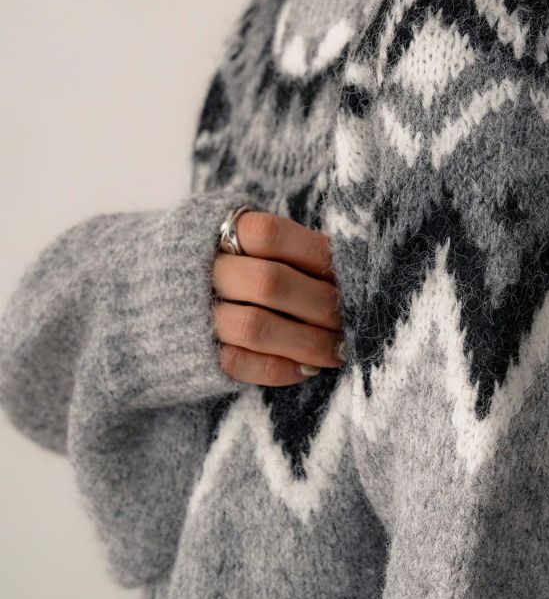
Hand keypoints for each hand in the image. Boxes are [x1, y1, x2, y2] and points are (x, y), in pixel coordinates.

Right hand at [211, 210, 344, 385]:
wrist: (144, 293)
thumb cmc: (223, 262)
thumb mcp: (244, 240)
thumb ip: (287, 248)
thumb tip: (350, 267)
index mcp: (219, 230)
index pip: (272, 234)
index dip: (316, 255)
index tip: (352, 275)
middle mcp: (203, 269)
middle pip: (270, 283)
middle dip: (320, 304)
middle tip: (354, 319)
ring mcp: (195, 312)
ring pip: (256, 328)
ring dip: (307, 342)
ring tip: (340, 350)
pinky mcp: (195, 352)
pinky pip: (239, 364)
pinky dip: (280, 369)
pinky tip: (308, 369)